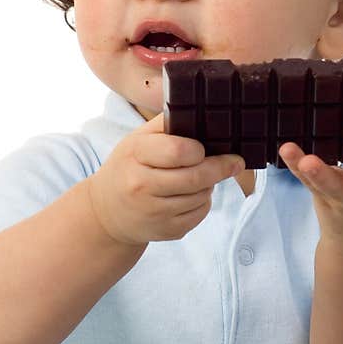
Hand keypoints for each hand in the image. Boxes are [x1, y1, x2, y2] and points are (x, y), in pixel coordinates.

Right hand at [87, 113, 244, 245]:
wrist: (107, 211)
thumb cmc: (130, 166)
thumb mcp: (138, 138)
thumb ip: (169, 123)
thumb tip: (206, 113)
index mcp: (135, 154)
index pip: (179, 151)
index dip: (199, 150)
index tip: (205, 148)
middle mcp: (141, 185)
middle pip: (196, 177)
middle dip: (221, 167)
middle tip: (235, 161)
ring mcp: (153, 212)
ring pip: (201, 196)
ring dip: (209, 185)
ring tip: (201, 177)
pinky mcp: (166, 230)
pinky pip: (199, 214)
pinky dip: (203, 203)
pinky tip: (192, 195)